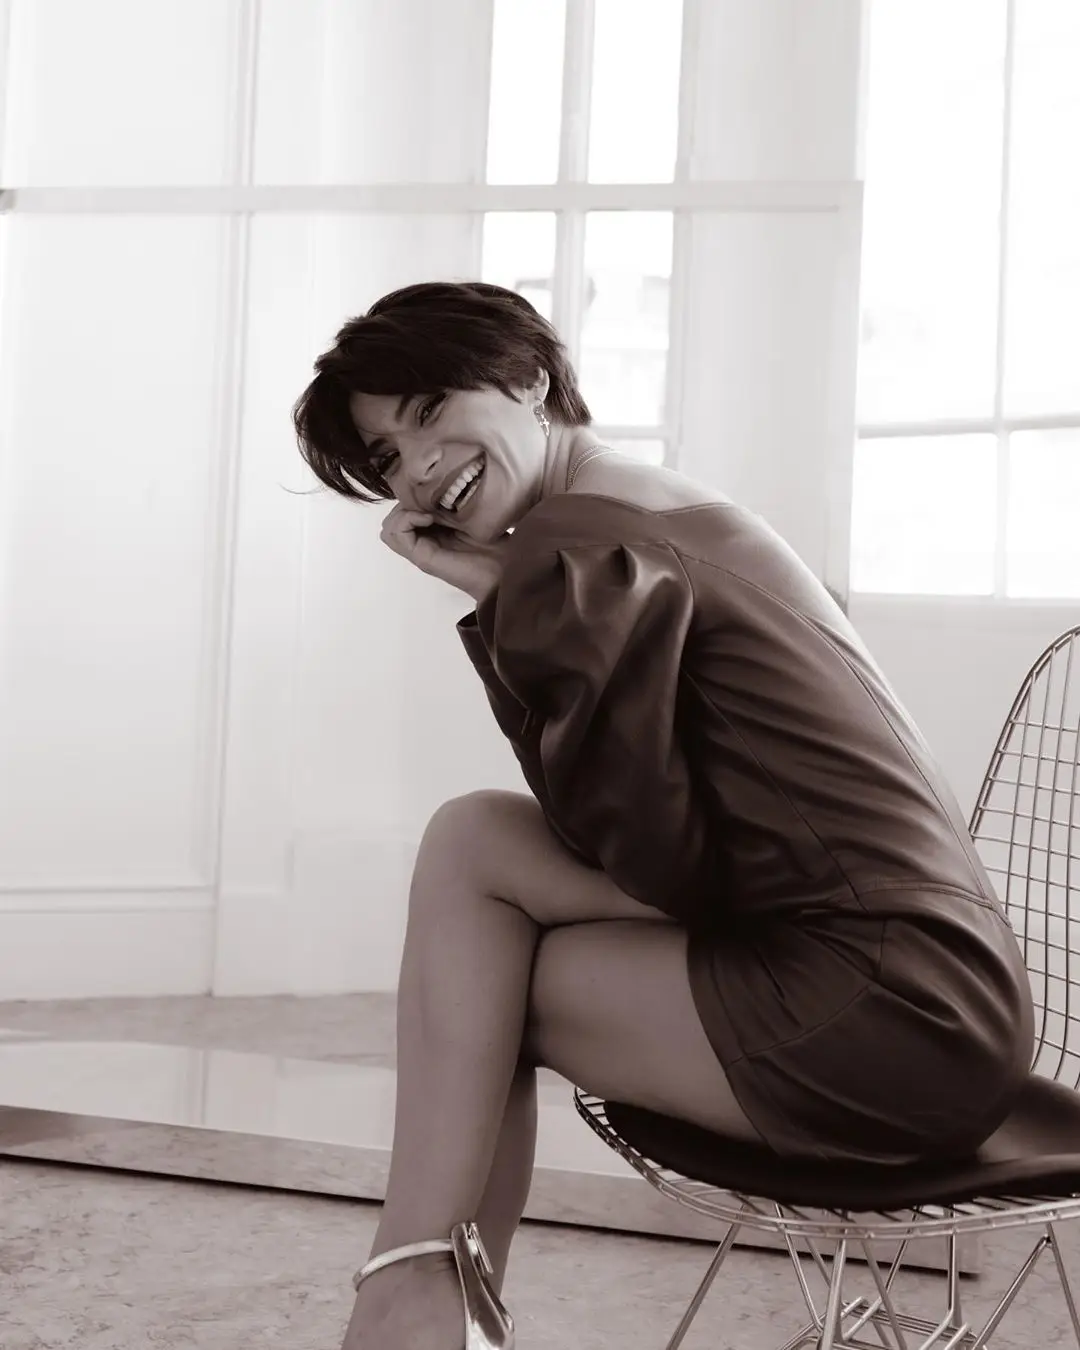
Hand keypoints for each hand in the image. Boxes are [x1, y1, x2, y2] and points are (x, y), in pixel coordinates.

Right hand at [380, 503, 512, 601]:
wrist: (504, 567)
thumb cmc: (492, 541)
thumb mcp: (465, 513)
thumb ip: (445, 504)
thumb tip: (425, 486)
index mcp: (430, 531)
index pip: (402, 508)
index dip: (410, 496)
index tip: (432, 490)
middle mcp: (421, 541)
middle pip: (392, 518)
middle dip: (405, 503)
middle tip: (429, 502)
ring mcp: (419, 550)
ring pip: (388, 528)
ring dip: (403, 512)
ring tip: (428, 512)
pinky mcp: (422, 557)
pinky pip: (395, 535)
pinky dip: (406, 520)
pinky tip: (429, 518)